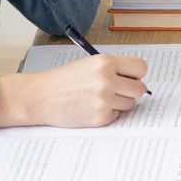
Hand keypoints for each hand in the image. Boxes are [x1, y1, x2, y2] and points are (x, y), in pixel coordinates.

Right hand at [0, 54, 147, 128]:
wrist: (40, 97)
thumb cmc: (63, 80)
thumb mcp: (89, 64)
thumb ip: (113, 68)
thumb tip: (137, 79)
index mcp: (105, 62)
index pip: (141, 68)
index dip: (136, 74)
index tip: (130, 77)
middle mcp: (107, 80)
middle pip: (140, 89)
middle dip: (131, 91)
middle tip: (117, 91)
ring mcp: (104, 100)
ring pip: (130, 104)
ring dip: (119, 103)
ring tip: (99, 98)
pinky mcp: (100, 117)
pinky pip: (117, 116)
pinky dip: (108, 113)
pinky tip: (91, 107)